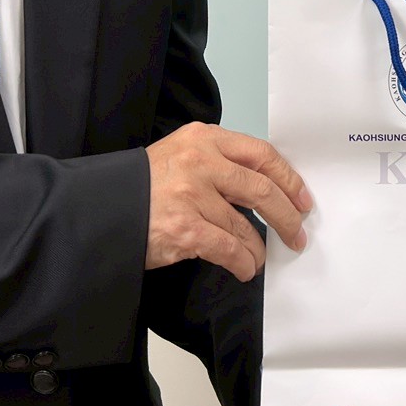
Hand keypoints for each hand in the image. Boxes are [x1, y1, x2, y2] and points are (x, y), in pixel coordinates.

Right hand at [143, 123, 310, 281]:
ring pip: (246, 226)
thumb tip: (264, 188)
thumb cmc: (144, 184)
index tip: (303, 199)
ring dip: (260, 248)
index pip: (262, 154)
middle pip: (262, 189)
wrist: (102, 207)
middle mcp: (201, 162)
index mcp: (205, 138)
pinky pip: (229, 250)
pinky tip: (244, 268)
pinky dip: (243, 262)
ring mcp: (193, 196)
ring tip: (261, 258)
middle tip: (298, 233)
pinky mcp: (185, 229)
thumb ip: (219, 162)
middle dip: (287, 216)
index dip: (289, 179)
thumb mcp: (181, 154)